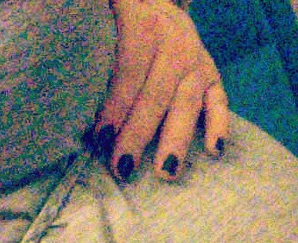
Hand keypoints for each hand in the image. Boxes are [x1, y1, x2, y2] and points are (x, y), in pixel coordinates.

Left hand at [93, 0, 229, 181]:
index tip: (100, 138)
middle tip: (123, 166)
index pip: (130, 70)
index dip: (115, 106)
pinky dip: (220, 126)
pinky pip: (220, 101)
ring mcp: (196, 61)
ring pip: (187, 103)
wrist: (153, 3)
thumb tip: (78, 103)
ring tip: (166, 172)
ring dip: (176, 140)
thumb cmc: (119, 22)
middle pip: (156, 95)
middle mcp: (175, 44)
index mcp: (143, 25)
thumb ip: (95, 53)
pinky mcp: (213, 75)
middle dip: (138, 134)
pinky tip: (214, 151)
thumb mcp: (105, 22)